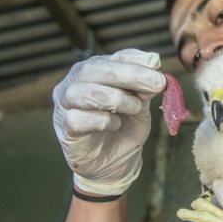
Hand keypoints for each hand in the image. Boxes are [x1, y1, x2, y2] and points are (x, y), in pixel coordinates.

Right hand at [52, 49, 165, 195]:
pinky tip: (114, 124)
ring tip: (135, 108)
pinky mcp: (65, 131)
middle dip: (127, 74)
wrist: (116, 163)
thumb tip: (153, 62)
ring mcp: (65, 107)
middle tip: (156, 84)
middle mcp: (73, 84)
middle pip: (91, 69)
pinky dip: (100, 120)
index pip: (109, 59)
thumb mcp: (140, 103)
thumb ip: (143, 85)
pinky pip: (76, 120)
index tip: (157, 67)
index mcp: (92, 72)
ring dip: (114, 98)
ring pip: (79, 92)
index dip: (134, 61)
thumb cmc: (125, 127)